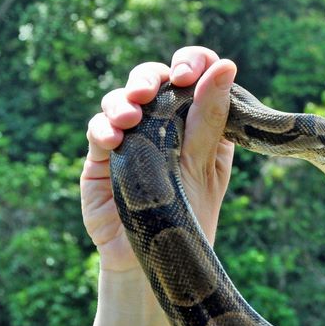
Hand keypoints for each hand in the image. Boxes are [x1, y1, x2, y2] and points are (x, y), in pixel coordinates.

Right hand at [82, 46, 236, 273]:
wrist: (156, 263)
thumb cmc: (189, 217)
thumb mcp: (205, 167)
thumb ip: (210, 118)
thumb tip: (226, 67)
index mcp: (200, 124)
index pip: (195, 75)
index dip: (192, 62)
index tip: (191, 71)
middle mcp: (164, 124)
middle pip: (154, 80)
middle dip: (151, 76)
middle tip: (154, 87)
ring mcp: (132, 138)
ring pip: (121, 99)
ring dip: (123, 100)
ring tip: (132, 115)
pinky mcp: (104, 157)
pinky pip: (98, 130)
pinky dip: (104, 128)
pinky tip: (114, 137)